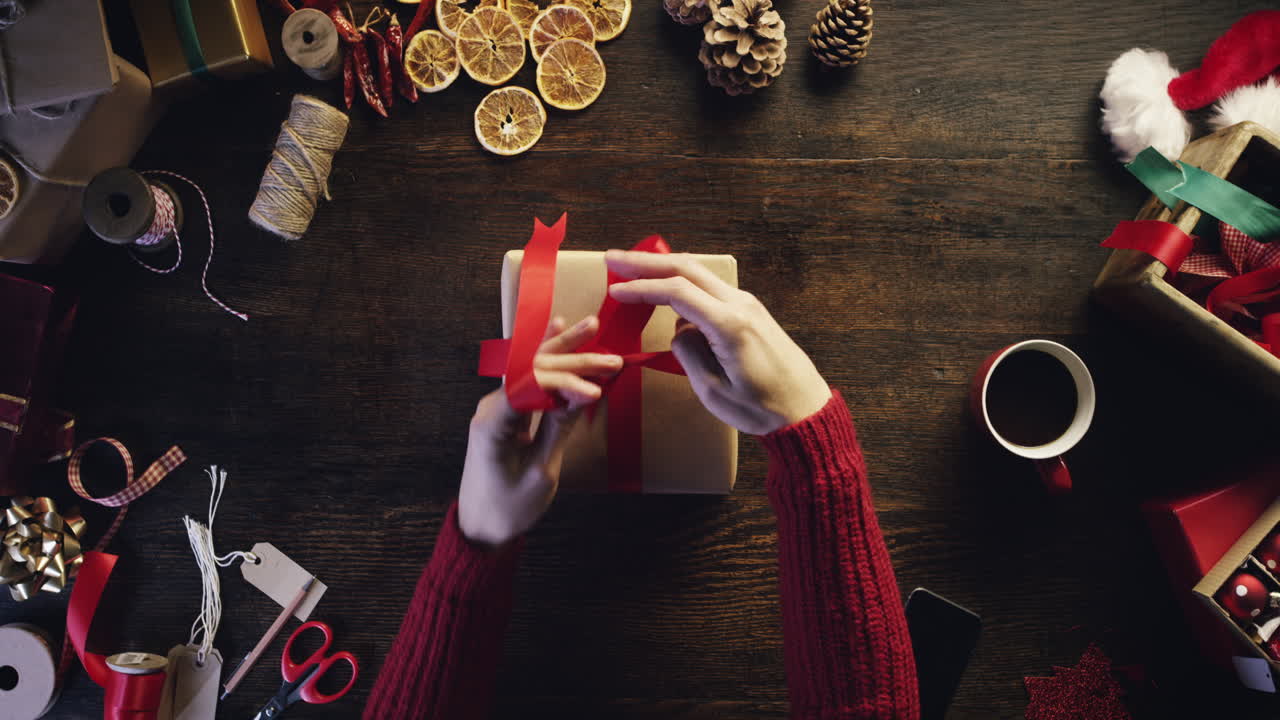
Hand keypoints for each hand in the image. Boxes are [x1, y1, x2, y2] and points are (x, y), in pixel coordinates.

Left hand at [459, 316, 621, 546]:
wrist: (480, 527)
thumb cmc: (509, 507)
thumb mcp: (541, 472)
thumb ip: (559, 428)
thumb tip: (583, 395)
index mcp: (493, 423)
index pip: (532, 386)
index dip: (566, 384)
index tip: (596, 392)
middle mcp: (490, 406)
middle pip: (533, 370)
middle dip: (573, 361)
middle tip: (609, 355)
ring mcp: (495, 406)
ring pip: (530, 368)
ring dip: (562, 350)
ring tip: (588, 325)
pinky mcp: (504, 412)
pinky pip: (528, 380)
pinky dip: (548, 361)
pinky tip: (556, 332)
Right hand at [606, 250, 830, 434]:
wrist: (805, 408)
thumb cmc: (762, 407)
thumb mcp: (713, 390)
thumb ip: (689, 353)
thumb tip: (679, 330)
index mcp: (729, 325)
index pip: (677, 292)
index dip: (641, 289)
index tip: (614, 290)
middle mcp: (740, 305)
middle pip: (687, 268)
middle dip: (646, 262)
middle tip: (612, 258)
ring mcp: (747, 304)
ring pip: (698, 273)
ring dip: (663, 268)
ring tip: (632, 269)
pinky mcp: (749, 310)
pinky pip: (709, 288)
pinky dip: (682, 282)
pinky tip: (664, 290)